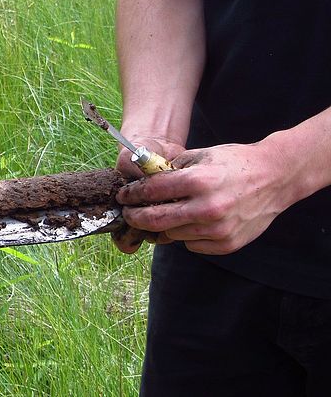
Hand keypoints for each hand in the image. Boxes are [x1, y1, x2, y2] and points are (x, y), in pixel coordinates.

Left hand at [117, 142, 297, 254]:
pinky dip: (187, 235)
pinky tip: (194, 222)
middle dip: (135, 217)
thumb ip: (172, 170)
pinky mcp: (226, 244)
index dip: (131, 195)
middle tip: (129, 213)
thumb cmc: (235, 163)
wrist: (277, 177)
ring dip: (164, 226)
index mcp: (199, 181)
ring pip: (172, 234)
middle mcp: (207, 208)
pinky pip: (192, 245)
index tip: (124, 197)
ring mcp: (218, 229)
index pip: (151, 192)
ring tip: (168, 213)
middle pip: (154, 220)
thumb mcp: (202, 156)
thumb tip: (143, 182)